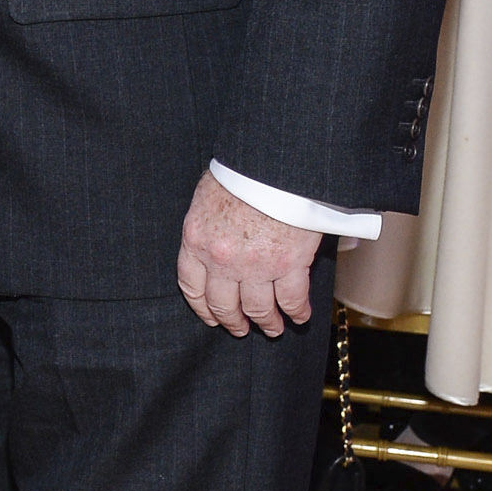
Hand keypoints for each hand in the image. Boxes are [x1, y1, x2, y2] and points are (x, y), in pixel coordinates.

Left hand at [178, 168, 319, 337]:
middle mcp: (222, 260)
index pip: (192, 285)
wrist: (274, 162)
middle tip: (240, 328)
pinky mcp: (289, 264)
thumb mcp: (209, 195)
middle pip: (223, 304)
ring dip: (266, 322)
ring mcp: (256, 265)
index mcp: (197, 240)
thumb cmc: (242, 170)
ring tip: (272, 328)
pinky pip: (291, 298)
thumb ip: (209, 223)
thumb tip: (217, 233)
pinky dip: (297, 311)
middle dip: (232, 321)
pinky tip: (300, 316)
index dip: (202, 307)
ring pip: (258, 308)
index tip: (210, 316)